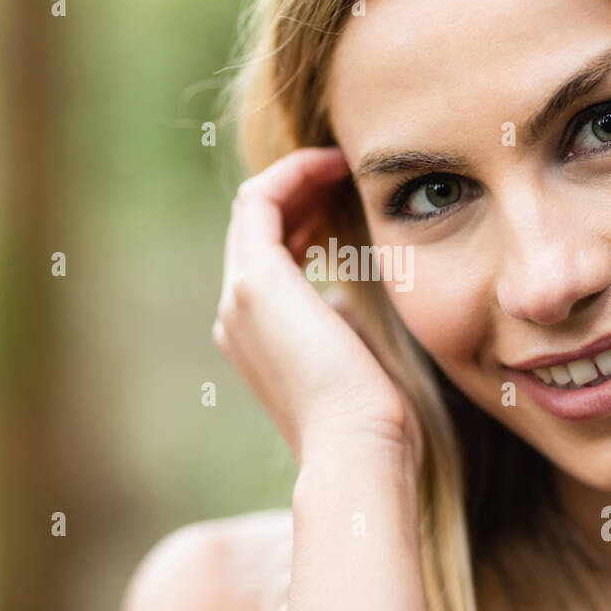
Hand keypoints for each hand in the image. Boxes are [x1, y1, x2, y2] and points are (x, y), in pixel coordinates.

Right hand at [212, 147, 420, 473]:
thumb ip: (342, 318)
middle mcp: (236, 315)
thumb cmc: (374, 418)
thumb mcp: (356, 355)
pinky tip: (333, 166)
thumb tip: (347, 292)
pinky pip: (261, 202)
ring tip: (341, 162)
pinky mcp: (256, 283)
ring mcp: (239, 298)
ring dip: (296, 178)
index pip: (268, 257)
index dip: (303, 219)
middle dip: (299, 192)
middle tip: (345, 170)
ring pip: (254, 211)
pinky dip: (292, 176)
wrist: (360, 448)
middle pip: (257, 229)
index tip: (345, 198)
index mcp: (256, 336)